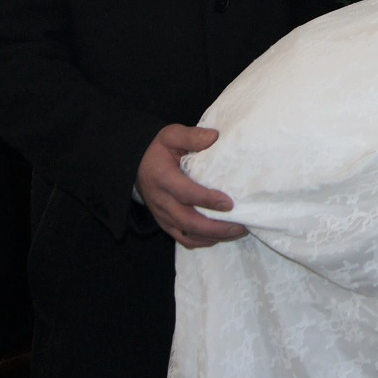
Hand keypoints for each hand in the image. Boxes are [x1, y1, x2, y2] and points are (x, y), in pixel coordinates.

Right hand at [136, 124, 246, 248]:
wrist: (137, 165)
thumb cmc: (159, 150)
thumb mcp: (171, 136)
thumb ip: (191, 136)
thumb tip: (214, 137)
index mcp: (163, 178)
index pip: (185, 193)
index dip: (207, 200)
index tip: (229, 203)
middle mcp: (161, 200)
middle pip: (188, 220)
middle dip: (215, 227)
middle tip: (240, 226)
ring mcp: (162, 215)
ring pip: (187, 233)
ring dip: (213, 236)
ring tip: (237, 231)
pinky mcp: (165, 223)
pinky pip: (183, 238)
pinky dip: (202, 241)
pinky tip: (220, 236)